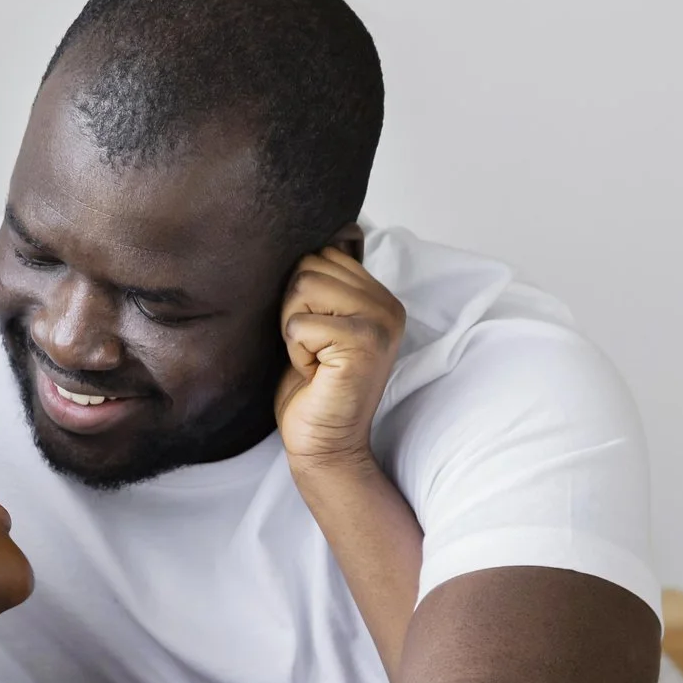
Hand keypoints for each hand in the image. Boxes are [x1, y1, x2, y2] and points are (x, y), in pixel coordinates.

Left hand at [274, 246, 405, 474]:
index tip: (318, 336)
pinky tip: (316, 373)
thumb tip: (316, 237)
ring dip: (294, 329)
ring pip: (303, 286)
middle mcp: (388, 306)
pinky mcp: (362, 343)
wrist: (324, 444)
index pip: (322, 255)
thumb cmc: (314, 389)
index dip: (302, 297)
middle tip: (315, 350)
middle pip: (309, 266)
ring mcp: (379, 323)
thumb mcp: (319, 324)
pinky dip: (296, 352)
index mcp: (380, 297)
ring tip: (315, 359)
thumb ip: (324, 285)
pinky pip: (299, 323)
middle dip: (295, 309)